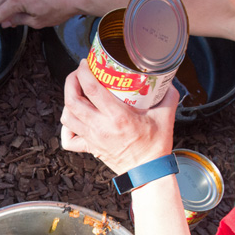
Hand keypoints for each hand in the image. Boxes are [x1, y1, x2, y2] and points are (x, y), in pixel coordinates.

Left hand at [60, 60, 178, 174]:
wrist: (148, 172)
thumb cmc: (155, 147)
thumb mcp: (166, 117)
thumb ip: (168, 96)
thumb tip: (167, 80)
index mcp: (118, 117)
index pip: (91, 89)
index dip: (83, 72)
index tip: (85, 62)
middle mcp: (100, 127)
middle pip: (72, 100)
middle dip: (70, 82)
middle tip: (77, 73)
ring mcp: (92, 138)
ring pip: (66, 117)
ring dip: (68, 102)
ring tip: (76, 93)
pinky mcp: (90, 148)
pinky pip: (68, 139)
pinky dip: (67, 127)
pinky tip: (75, 119)